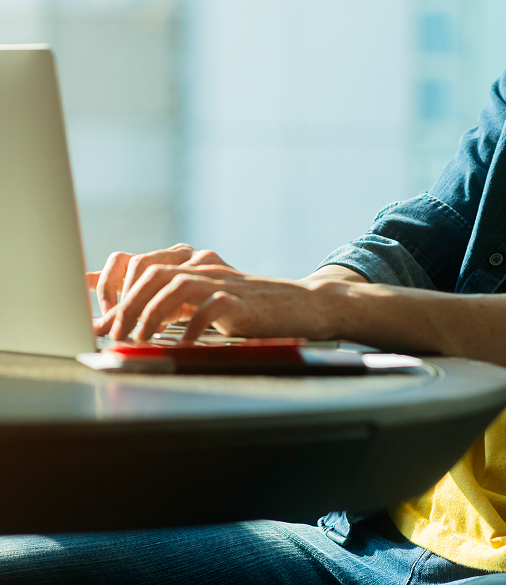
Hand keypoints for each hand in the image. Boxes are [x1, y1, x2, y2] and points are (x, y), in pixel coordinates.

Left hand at [95, 262, 341, 342]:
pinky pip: (211, 307)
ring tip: (139, 341)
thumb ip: (168, 304)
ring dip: (150, 314)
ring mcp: (225, 282)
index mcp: (194, 264)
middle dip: (126, 304)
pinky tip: (184, 345)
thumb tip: (118, 318)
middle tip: (114, 336)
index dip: (114, 287)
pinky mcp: (244, 301)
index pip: (142, 263)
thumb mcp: (206, 301)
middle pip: (153, 271)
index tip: (98, 318)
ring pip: (176, 284)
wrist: (305, 305)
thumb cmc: (252, 308)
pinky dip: (192, 327)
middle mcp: (206, 267)